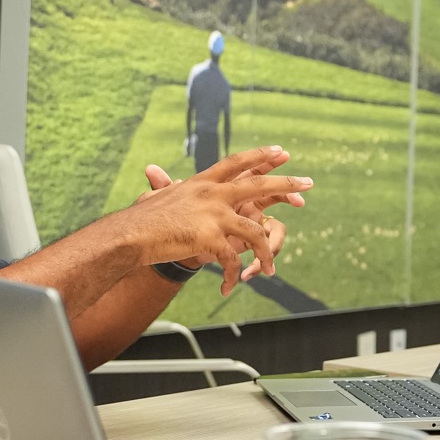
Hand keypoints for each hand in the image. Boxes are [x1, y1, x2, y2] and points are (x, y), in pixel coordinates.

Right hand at [120, 147, 309, 293]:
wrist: (129, 235)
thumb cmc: (140, 219)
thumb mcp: (158, 196)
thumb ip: (163, 185)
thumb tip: (152, 171)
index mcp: (202, 182)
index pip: (237, 163)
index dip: (260, 156)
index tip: (282, 152)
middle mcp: (212, 193)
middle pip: (258, 185)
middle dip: (287, 183)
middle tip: (309, 183)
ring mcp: (213, 214)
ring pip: (254, 231)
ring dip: (265, 253)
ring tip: (271, 269)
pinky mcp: (210, 236)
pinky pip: (233, 259)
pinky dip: (233, 275)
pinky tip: (230, 287)